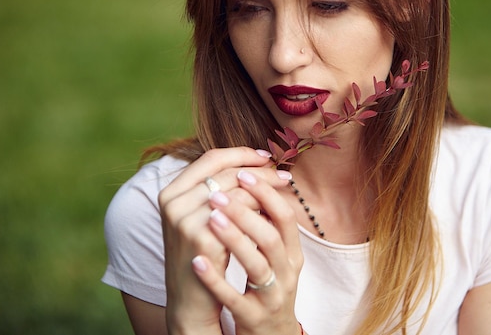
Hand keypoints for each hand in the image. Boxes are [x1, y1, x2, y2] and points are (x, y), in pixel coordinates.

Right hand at [158, 147, 291, 333]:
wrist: (191, 301)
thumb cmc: (203, 255)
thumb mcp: (204, 217)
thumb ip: (219, 190)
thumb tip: (259, 163)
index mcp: (171, 191)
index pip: (210, 158)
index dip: (242, 154)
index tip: (267, 158)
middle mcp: (173, 202)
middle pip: (226, 172)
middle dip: (260, 173)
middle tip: (285, 176)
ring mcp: (184, 219)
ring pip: (236, 191)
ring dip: (264, 191)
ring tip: (284, 193)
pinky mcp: (201, 238)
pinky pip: (241, 214)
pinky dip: (261, 211)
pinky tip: (275, 214)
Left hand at [192, 169, 303, 334]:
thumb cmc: (267, 287)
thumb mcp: (275, 256)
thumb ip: (268, 223)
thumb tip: (253, 178)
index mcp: (292, 254)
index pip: (285, 217)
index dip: (266, 192)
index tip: (243, 173)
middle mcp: (286, 273)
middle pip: (271, 237)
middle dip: (245, 211)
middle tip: (218, 192)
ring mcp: (271, 297)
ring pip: (257, 265)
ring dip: (234, 239)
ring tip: (210, 218)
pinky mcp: (253, 317)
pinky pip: (234, 298)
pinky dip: (215, 279)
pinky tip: (197, 262)